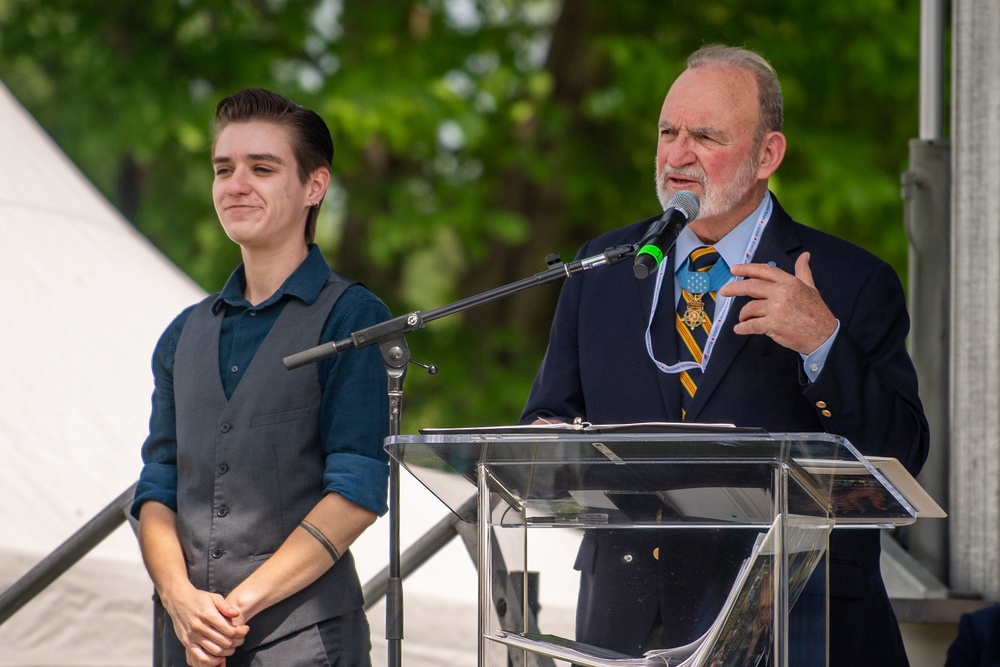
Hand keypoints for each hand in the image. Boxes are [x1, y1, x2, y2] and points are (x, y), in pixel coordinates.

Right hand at [162, 586, 248, 663]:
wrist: (178, 600)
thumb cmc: (198, 598)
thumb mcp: (214, 597)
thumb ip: (226, 606)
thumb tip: (236, 614)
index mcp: (208, 615)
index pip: (229, 630)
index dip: (241, 632)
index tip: (245, 630)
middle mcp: (200, 627)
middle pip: (224, 641)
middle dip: (237, 642)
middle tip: (241, 640)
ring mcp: (192, 636)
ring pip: (214, 651)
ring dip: (227, 652)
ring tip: (232, 647)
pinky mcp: (187, 643)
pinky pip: (200, 657)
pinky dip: (212, 661)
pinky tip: (219, 658)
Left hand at [717, 252, 836, 354]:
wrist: (824, 335)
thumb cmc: (817, 312)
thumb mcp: (811, 288)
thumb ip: (803, 271)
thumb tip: (805, 255)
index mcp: (789, 282)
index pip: (763, 270)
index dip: (746, 269)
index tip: (733, 269)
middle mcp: (781, 292)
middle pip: (750, 286)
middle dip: (734, 288)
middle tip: (724, 291)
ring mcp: (776, 309)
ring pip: (749, 308)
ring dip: (743, 314)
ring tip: (744, 318)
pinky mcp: (773, 325)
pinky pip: (751, 325)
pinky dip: (742, 328)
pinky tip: (739, 329)